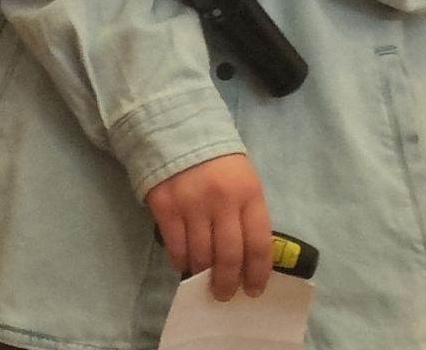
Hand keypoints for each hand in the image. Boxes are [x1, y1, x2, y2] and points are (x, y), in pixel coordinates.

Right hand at [146, 153, 272, 300]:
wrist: (179, 129)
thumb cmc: (219, 161)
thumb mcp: (244, 180)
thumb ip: (247, 213)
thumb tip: (247, 258)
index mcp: (249, 192)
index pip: (259, 243)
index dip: (258, 273)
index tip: (253, 290)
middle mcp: (223, 200)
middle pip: (229, 256)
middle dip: (227, 283)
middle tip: (224, 294)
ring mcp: (193, 204)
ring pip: (201, 256)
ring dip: (203, 274)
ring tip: (203, 280)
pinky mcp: (166, 207)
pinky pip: (176, 247)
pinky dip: (181, 261)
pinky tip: (185, 262)